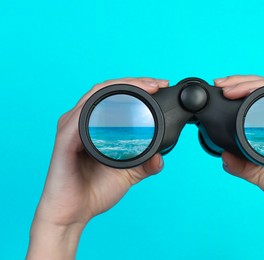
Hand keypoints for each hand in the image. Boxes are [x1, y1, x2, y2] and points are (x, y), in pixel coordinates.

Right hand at [27, 77, 168, 259]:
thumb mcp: (128, 174)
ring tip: (146, 87)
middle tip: (158, 83)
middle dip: (134, 82)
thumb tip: (161, 157)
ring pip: (96, 95)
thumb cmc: (94, 190)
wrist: (73, 212)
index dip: (138, 87)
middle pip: (107, 89)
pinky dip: (100, 104)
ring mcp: (71, 127)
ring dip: (121, 87)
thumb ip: (145, 164)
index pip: (115, 95)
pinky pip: (81, 115)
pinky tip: (119, 102)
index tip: (161, 85)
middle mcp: (82, 121)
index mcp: (95, 124)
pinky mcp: (65, 139)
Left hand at [215, 75, 263, 259]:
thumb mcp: (257, 172)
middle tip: (221, 84)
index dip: (241, 86)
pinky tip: (256, 96)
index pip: (262, 94)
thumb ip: (240, 163)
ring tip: (231, 88)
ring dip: (253, 84)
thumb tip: (223, 156)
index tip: (220, 87)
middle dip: (242, 81)